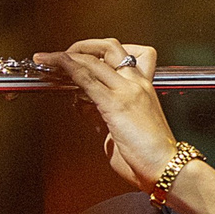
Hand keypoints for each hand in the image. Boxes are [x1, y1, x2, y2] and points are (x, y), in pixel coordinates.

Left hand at [33, 39, 180, 191]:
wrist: (166, 167)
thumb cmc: (150, 156)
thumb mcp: (125, 130)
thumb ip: (105, 116)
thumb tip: (89, 112)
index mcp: (143, 88)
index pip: (126, 55)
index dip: (102, 52)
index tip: (84, 58)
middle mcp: (137, 84)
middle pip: (110, 47)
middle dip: (83, 46)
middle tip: (65, 55)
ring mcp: (127, 91)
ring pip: (94, 59)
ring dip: (68, 56)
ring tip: (49, 59)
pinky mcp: (115, 104)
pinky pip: (87, 78)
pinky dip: (68, 68)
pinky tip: (56, 66)